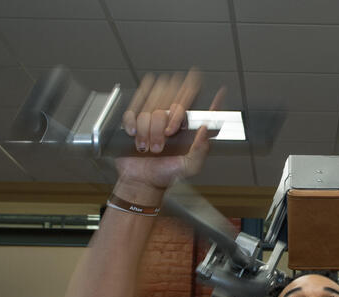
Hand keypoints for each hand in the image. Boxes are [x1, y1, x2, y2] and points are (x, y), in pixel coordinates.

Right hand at [115, 70, 223, 201]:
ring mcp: (150, 117)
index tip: (196, 73)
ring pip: (150, 109)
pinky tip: (135, 137)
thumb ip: (202, 149)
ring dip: (149, 130)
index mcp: (184, 125)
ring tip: (150, 148)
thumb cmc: (166, 174)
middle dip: (165, 122)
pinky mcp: (132, 120)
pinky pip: (131, 112)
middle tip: (165, 139)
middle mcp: (168, 117)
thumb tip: (207, 128)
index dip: (192, 87)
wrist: (142, 181)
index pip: (190, 99)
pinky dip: (133, 125)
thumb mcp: (190, 166)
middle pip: (169, 103)